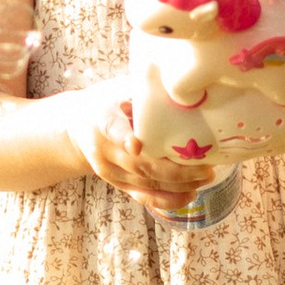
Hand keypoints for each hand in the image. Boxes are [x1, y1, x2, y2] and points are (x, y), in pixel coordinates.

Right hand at [65, 76, 212, 210]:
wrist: (78, 127)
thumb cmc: (108, 102)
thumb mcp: (118, 89)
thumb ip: (143, 92)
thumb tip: (182, 85)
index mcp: (103, 120)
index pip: (113, 129)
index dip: (124, 137)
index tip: (136, 145)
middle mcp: (105, 150)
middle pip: (140, 164)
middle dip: (175, 171)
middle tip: (205, 167)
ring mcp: (110, 171)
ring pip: (146, 183)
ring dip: (179, 185)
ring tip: (206, 177)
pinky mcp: (118, 184)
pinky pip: (143, 197)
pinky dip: (168, 199)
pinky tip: (190, 194)